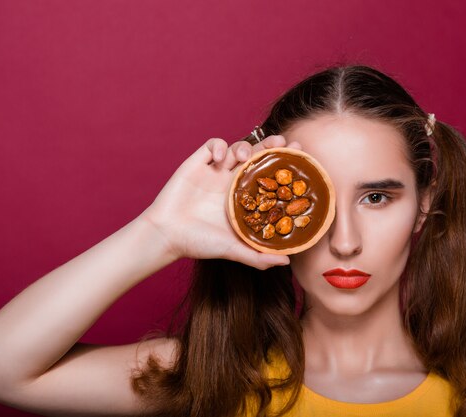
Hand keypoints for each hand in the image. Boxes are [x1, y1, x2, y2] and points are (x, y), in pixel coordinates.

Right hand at [143, 135, 300, 268]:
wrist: (167, 234)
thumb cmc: (198, 243)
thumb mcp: (233, 250)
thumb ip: (258, 256)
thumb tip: (287, 261)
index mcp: (243, 198)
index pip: (269, 177)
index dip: (283, 165)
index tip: (298, 157)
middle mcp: (231, 182)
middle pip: (257, 157)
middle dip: (271, 147)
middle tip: (283, 142)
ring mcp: (214, 172)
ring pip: (237, 148)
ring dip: (245, 146)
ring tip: (245, 156)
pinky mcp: (197, 163)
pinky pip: (212, 145)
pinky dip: (219, 145)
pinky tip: (220, 157)